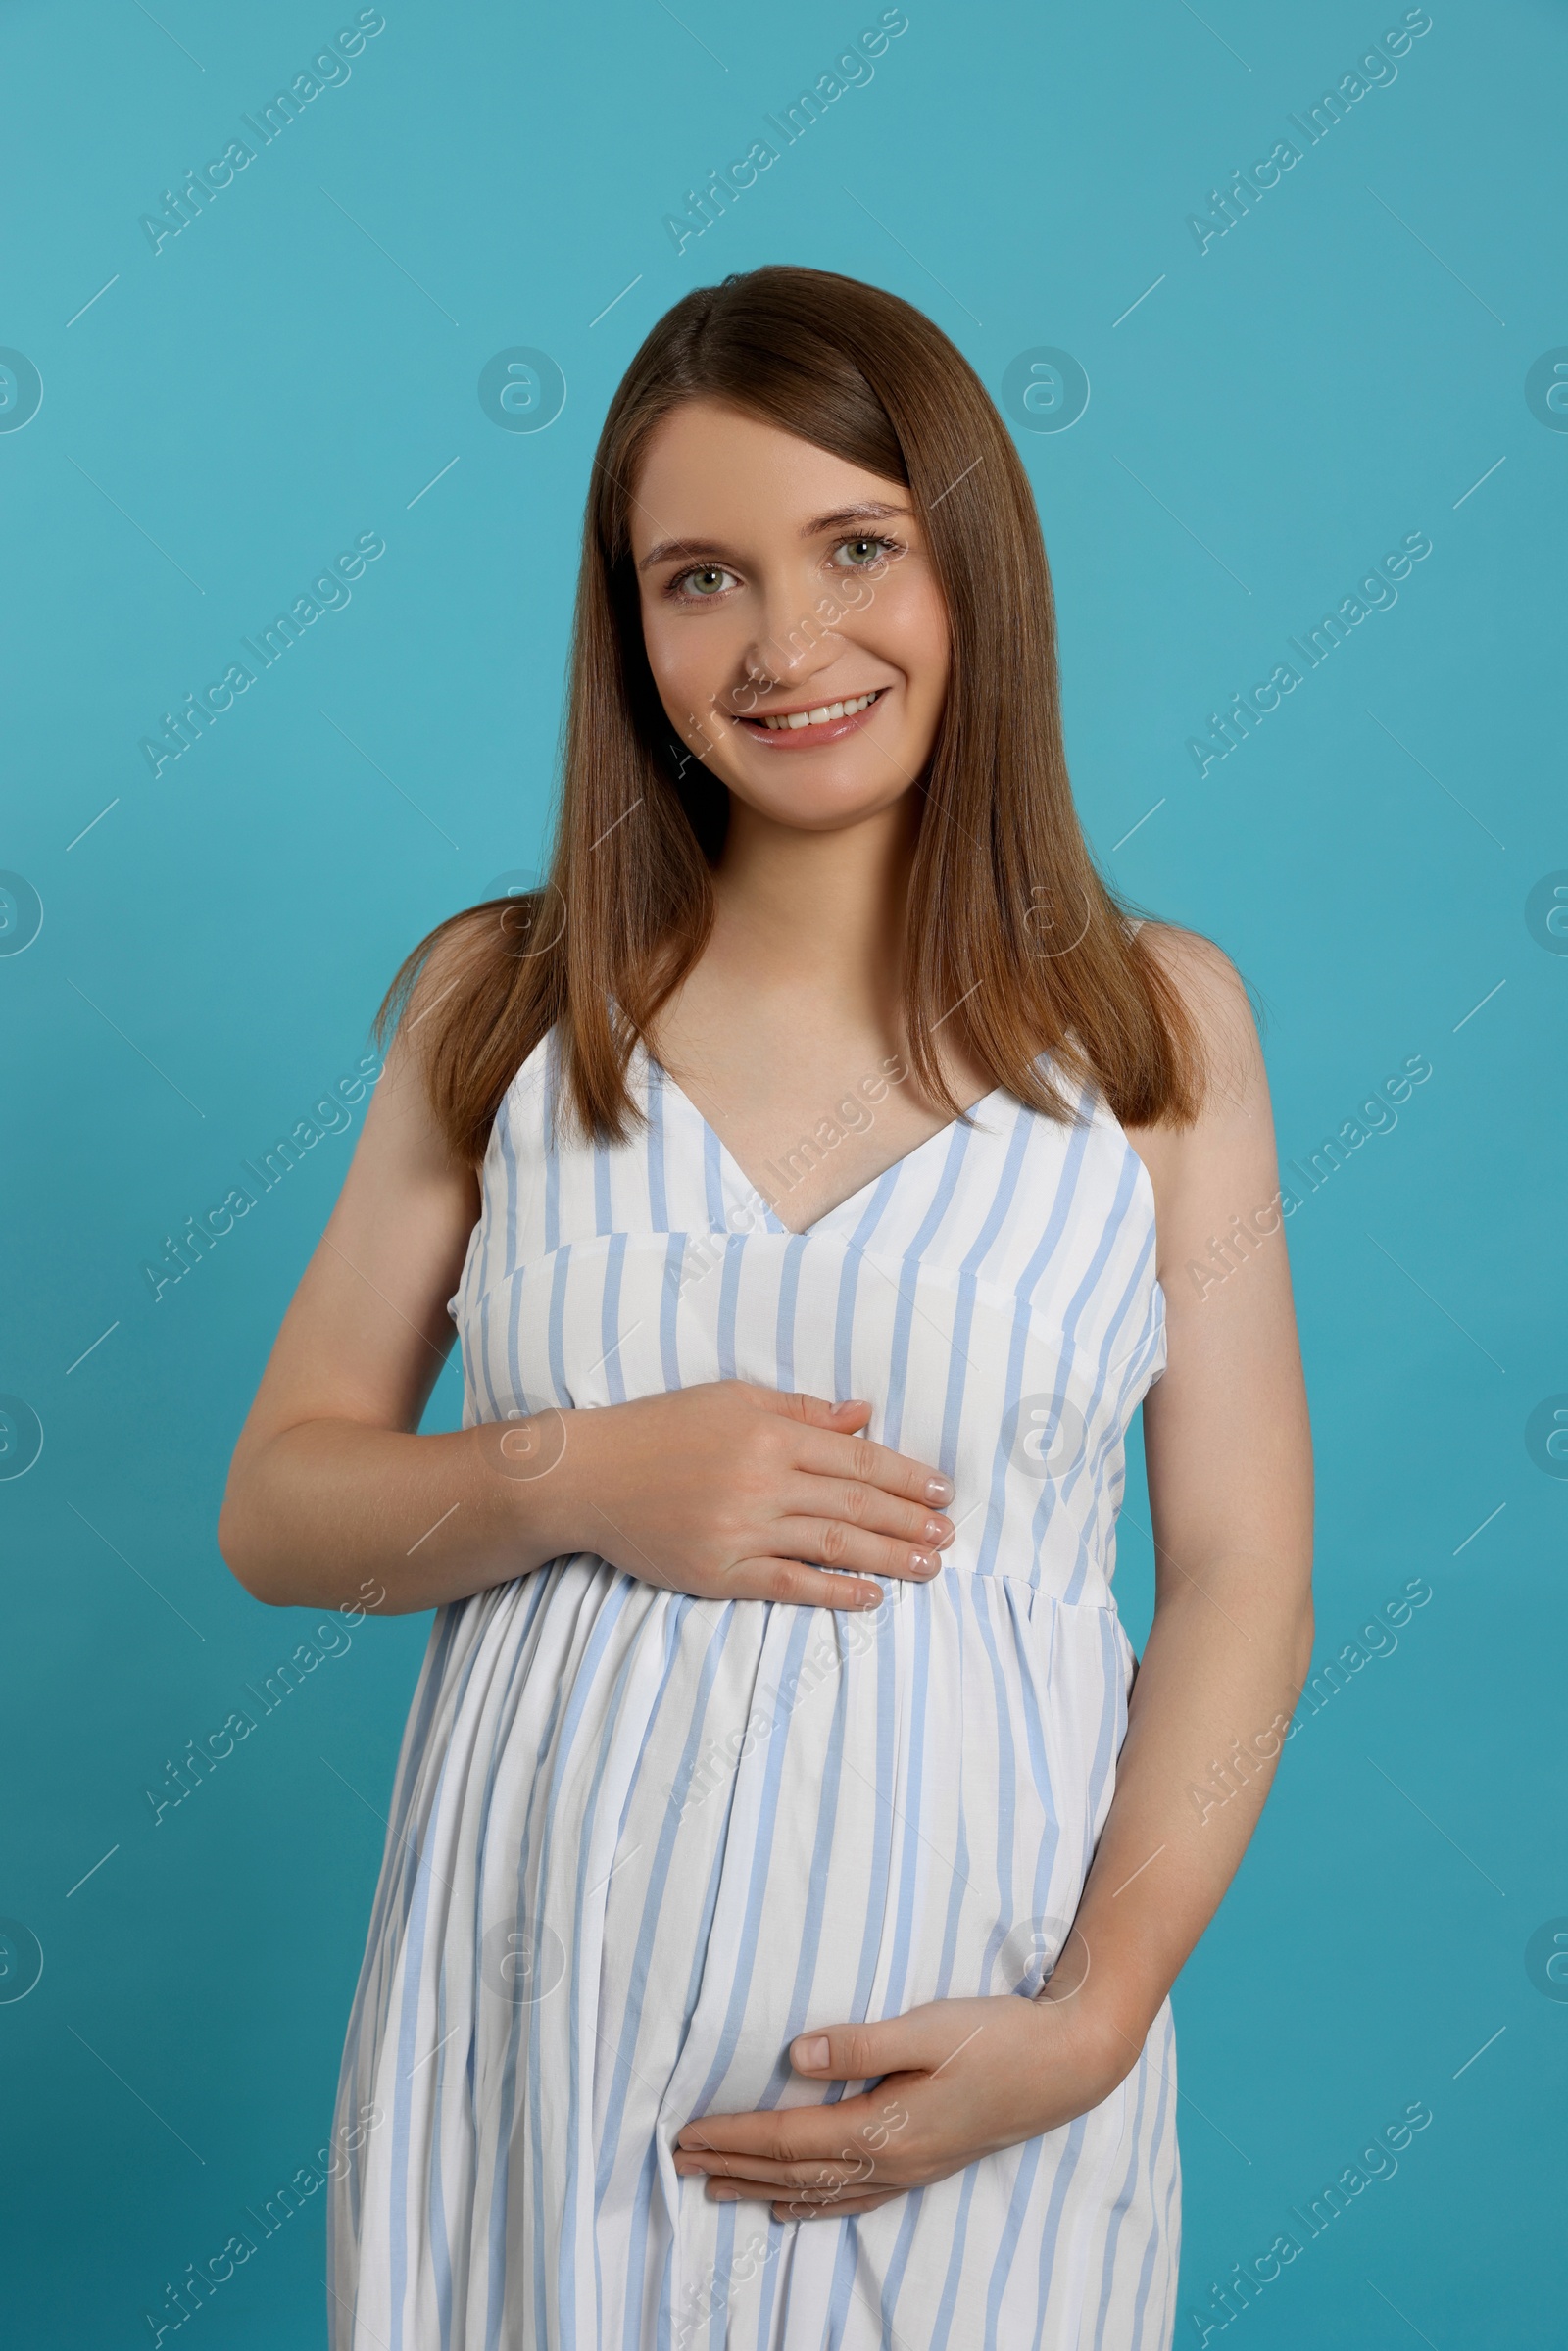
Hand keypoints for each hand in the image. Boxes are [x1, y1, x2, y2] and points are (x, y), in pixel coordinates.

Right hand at [526, 1384, 955, 1608]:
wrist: (588, 1476)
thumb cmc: (660, 1429)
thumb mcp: (731, 1399)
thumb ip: (801, 1410)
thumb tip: (863, 1414)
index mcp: (769, 1433)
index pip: (855, 1456)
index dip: (905, 1475)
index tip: (941, 1490)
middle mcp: (762, 1480)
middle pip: (855, 1502)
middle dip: (910, 1521)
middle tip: (949, 1535)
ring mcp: (742, 1529)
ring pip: (833, 1544)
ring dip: (889, 1558)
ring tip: (929, 1567)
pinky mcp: (720, 1571)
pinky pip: (790, 1584)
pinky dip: (835, 1592)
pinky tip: (870, 1597)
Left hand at [671, 1982, 1130, 2218]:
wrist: (1068, 2065)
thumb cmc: (1000, 2037)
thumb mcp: (929, 2027)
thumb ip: (861, 2043)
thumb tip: (795, 2057)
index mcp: (886, 2129)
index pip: (790, 2141)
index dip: (734, 2138)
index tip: (687, 2134)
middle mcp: (892, 2162)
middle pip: (795, 2174)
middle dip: (734, 2167)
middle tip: (679, 2163)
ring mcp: (910, 2171)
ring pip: (819, 2193)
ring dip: (763, 2190)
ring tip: (717, 2188)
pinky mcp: (925, 2165)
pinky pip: (853, 2198)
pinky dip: (812, 2205)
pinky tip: (793, 2209)